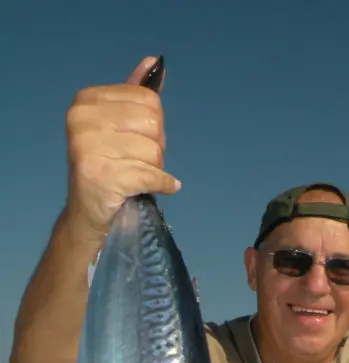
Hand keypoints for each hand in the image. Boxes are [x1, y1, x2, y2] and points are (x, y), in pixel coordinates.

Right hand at [64, 56, 180, 242]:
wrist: (87, 212)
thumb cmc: (107, 166)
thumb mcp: (118, 125)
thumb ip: (135, 94)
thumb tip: (154, 62)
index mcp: (87, 100)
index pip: (149, 100)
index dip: (154, 126)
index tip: (136, 140)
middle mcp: (82, 118)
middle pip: (153, 123)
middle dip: (155, 147)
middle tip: (137, 162)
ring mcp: (89, 146)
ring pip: (154, 151)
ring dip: (155, 169)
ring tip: (135, 176)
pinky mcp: (102, 174)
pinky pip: (152, 175)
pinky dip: (163, 184)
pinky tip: (163, 188)